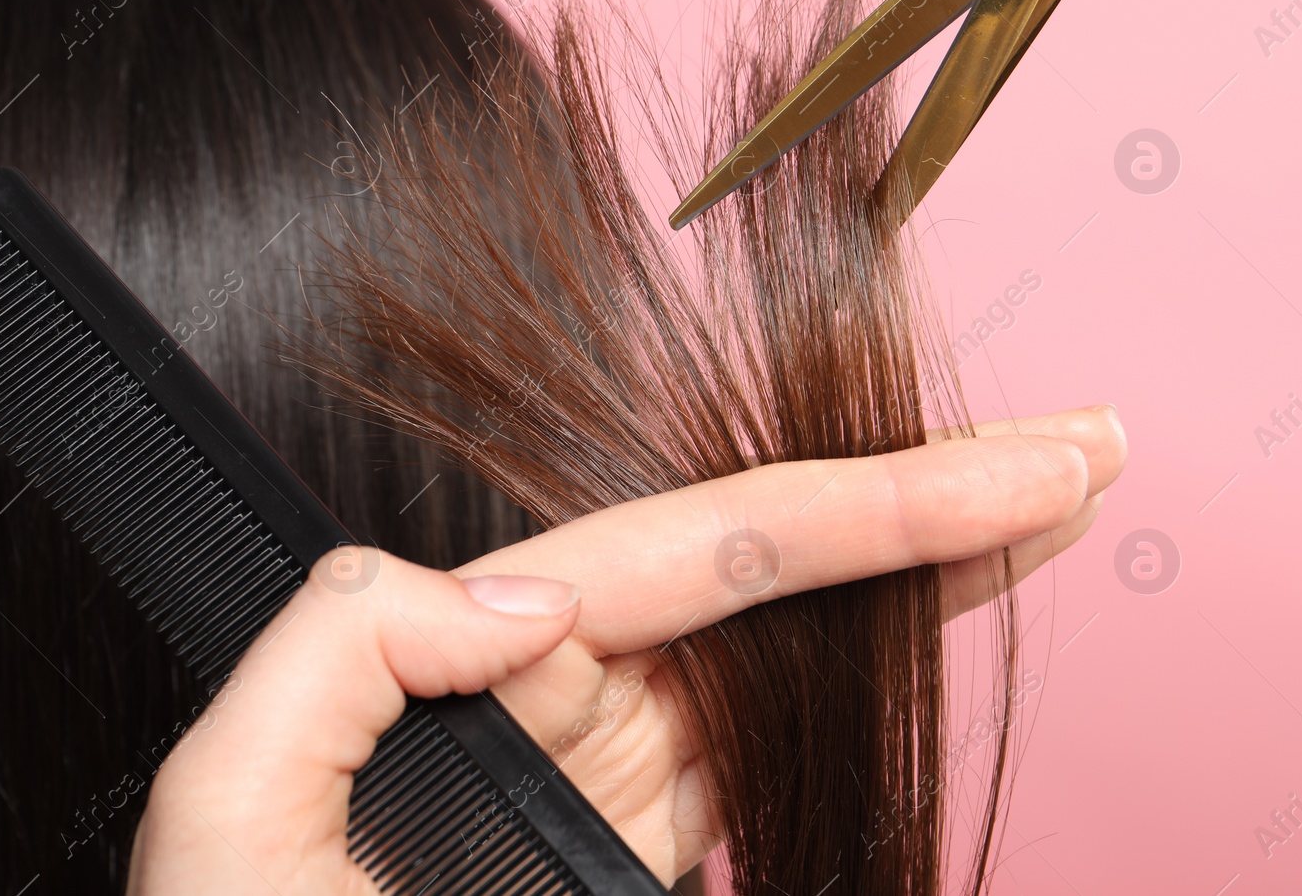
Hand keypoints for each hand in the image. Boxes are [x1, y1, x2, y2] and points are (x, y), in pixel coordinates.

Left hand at [126, 405, 1125, 892]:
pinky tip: (922, 636)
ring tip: (1037, 509)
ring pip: (794, 646)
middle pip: (775, 567)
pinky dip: (862, 683)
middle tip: (1070, 455)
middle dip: (927, 505)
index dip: (871, 502)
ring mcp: (606, 768)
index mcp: (481, 648)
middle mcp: (555, 685)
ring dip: (918, 579)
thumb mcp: (232, 796)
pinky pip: (769, 745)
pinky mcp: (632, 847)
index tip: (1006, 472)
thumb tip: (537, 600)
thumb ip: (350, 650)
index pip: (708, 548)